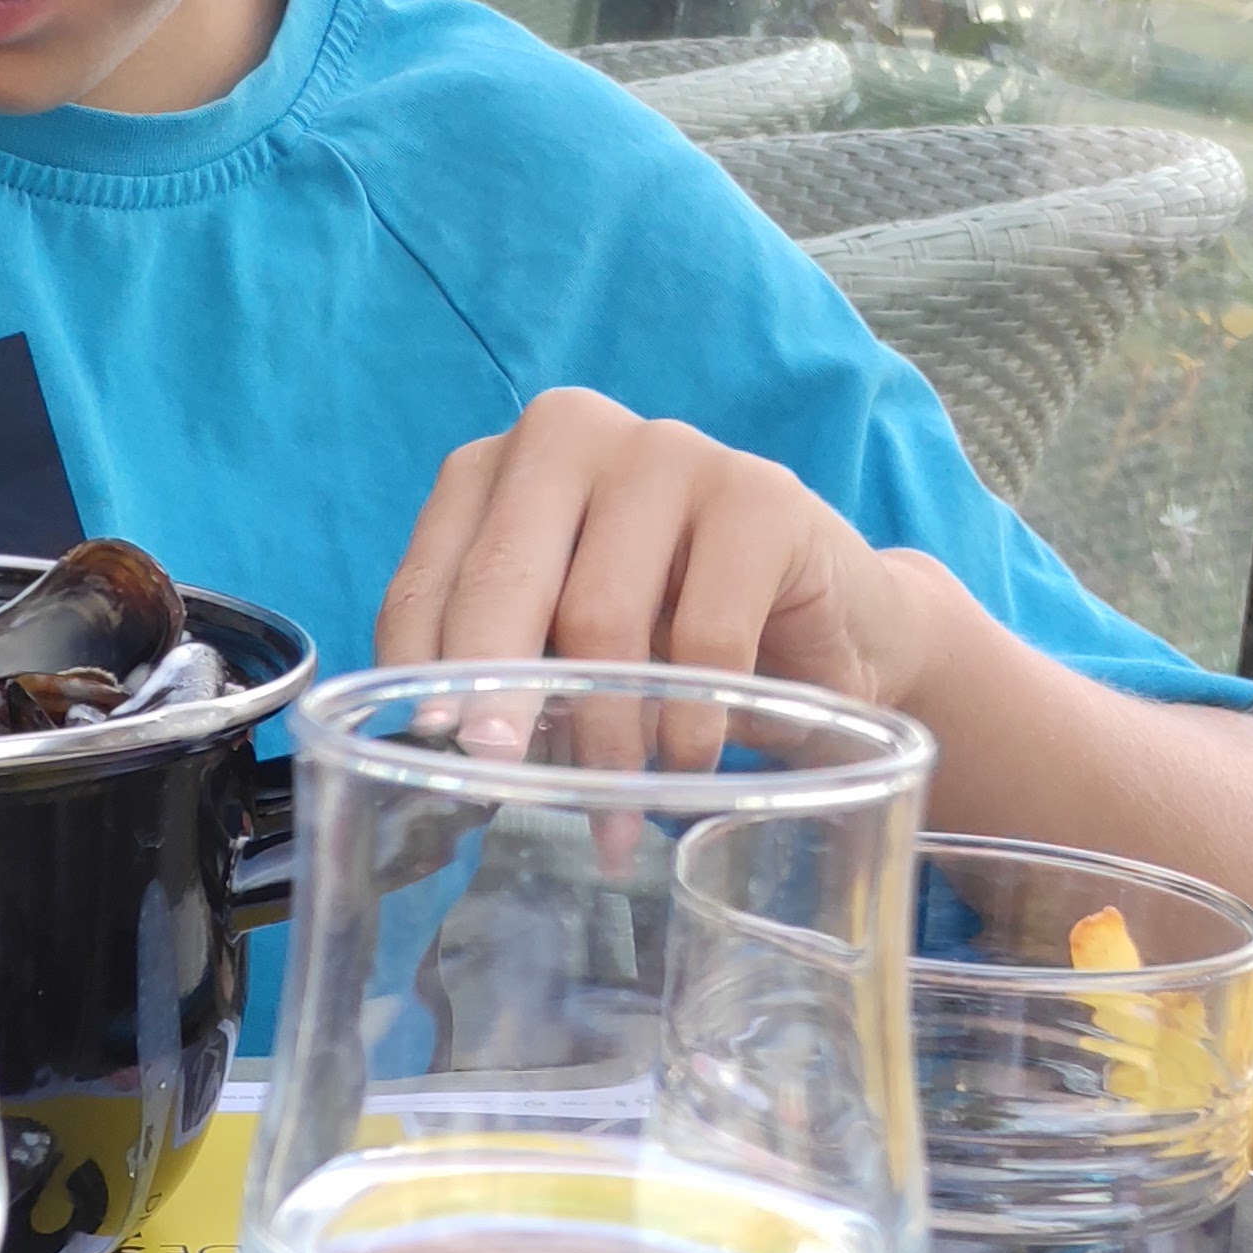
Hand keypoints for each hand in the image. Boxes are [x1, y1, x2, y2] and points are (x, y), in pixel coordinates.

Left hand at [376, 388, 939, 740]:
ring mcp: (668, 452)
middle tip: (494, 782)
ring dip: (604, 738)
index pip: (427, 584)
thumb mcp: (566, 659)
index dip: (419, 682)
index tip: (425, 763)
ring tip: (613, 817)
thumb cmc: (674, 650)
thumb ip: (500, 678)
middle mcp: (571, 435)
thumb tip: (431, 767)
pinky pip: (704, 635)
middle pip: (502, 583)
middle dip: (494, 700)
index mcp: (499, 471)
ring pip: (599, 615)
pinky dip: (688, 724)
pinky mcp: (759, 495)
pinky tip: (689, 766)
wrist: (833, 634)